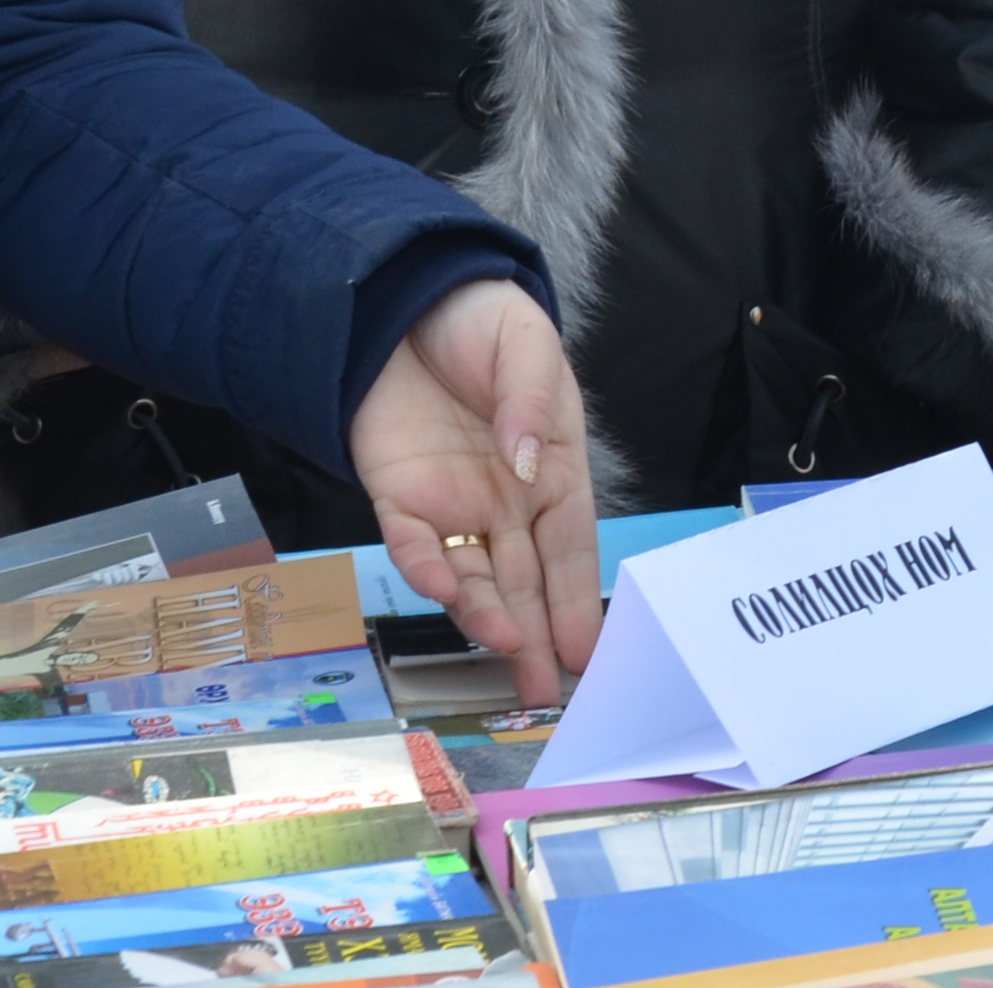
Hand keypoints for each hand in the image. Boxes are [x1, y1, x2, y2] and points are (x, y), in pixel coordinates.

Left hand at [352, 280, 599, 704]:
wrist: (406, 301)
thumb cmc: (484, 324)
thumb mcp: (527, 346)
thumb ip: (531, 401)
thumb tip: (525, 462)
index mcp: (550, 471)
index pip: (571, 548)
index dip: (581, 599)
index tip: (593, 650)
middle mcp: (504, 504)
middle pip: (526, 581)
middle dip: (540, 636)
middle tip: (550, 690)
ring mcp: (450, 507)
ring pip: (473, 578)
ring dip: (489, 617)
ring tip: (509, 652)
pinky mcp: (399, 499)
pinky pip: (413, 547)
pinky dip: (428, 571)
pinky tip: (448, 592)